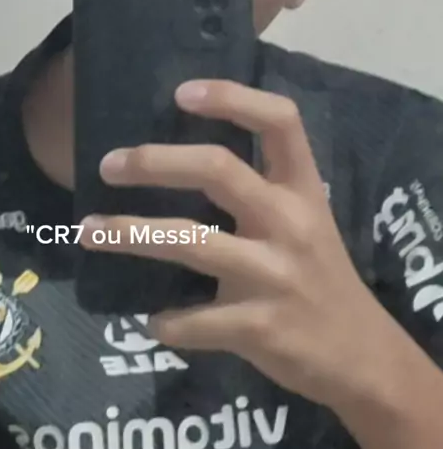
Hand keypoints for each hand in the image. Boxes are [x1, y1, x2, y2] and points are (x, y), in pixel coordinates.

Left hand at [81, 80, 394, 409]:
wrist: (360, 354)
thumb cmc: (321, 274)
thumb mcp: (305, 219)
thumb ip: (258, 190)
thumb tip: (176, 160)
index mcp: (303, 188)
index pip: (280, 121)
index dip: (232, 97)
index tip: (181, 93)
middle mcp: (291, 221)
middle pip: (218, 169)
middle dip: (155, 162)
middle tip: (109, 164)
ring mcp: (276, 274)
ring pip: (191, 242)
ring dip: (130, 233)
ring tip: (87, 231)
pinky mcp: (260, 326)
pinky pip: (193, 320)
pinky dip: (164, 320)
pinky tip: (151, 319)